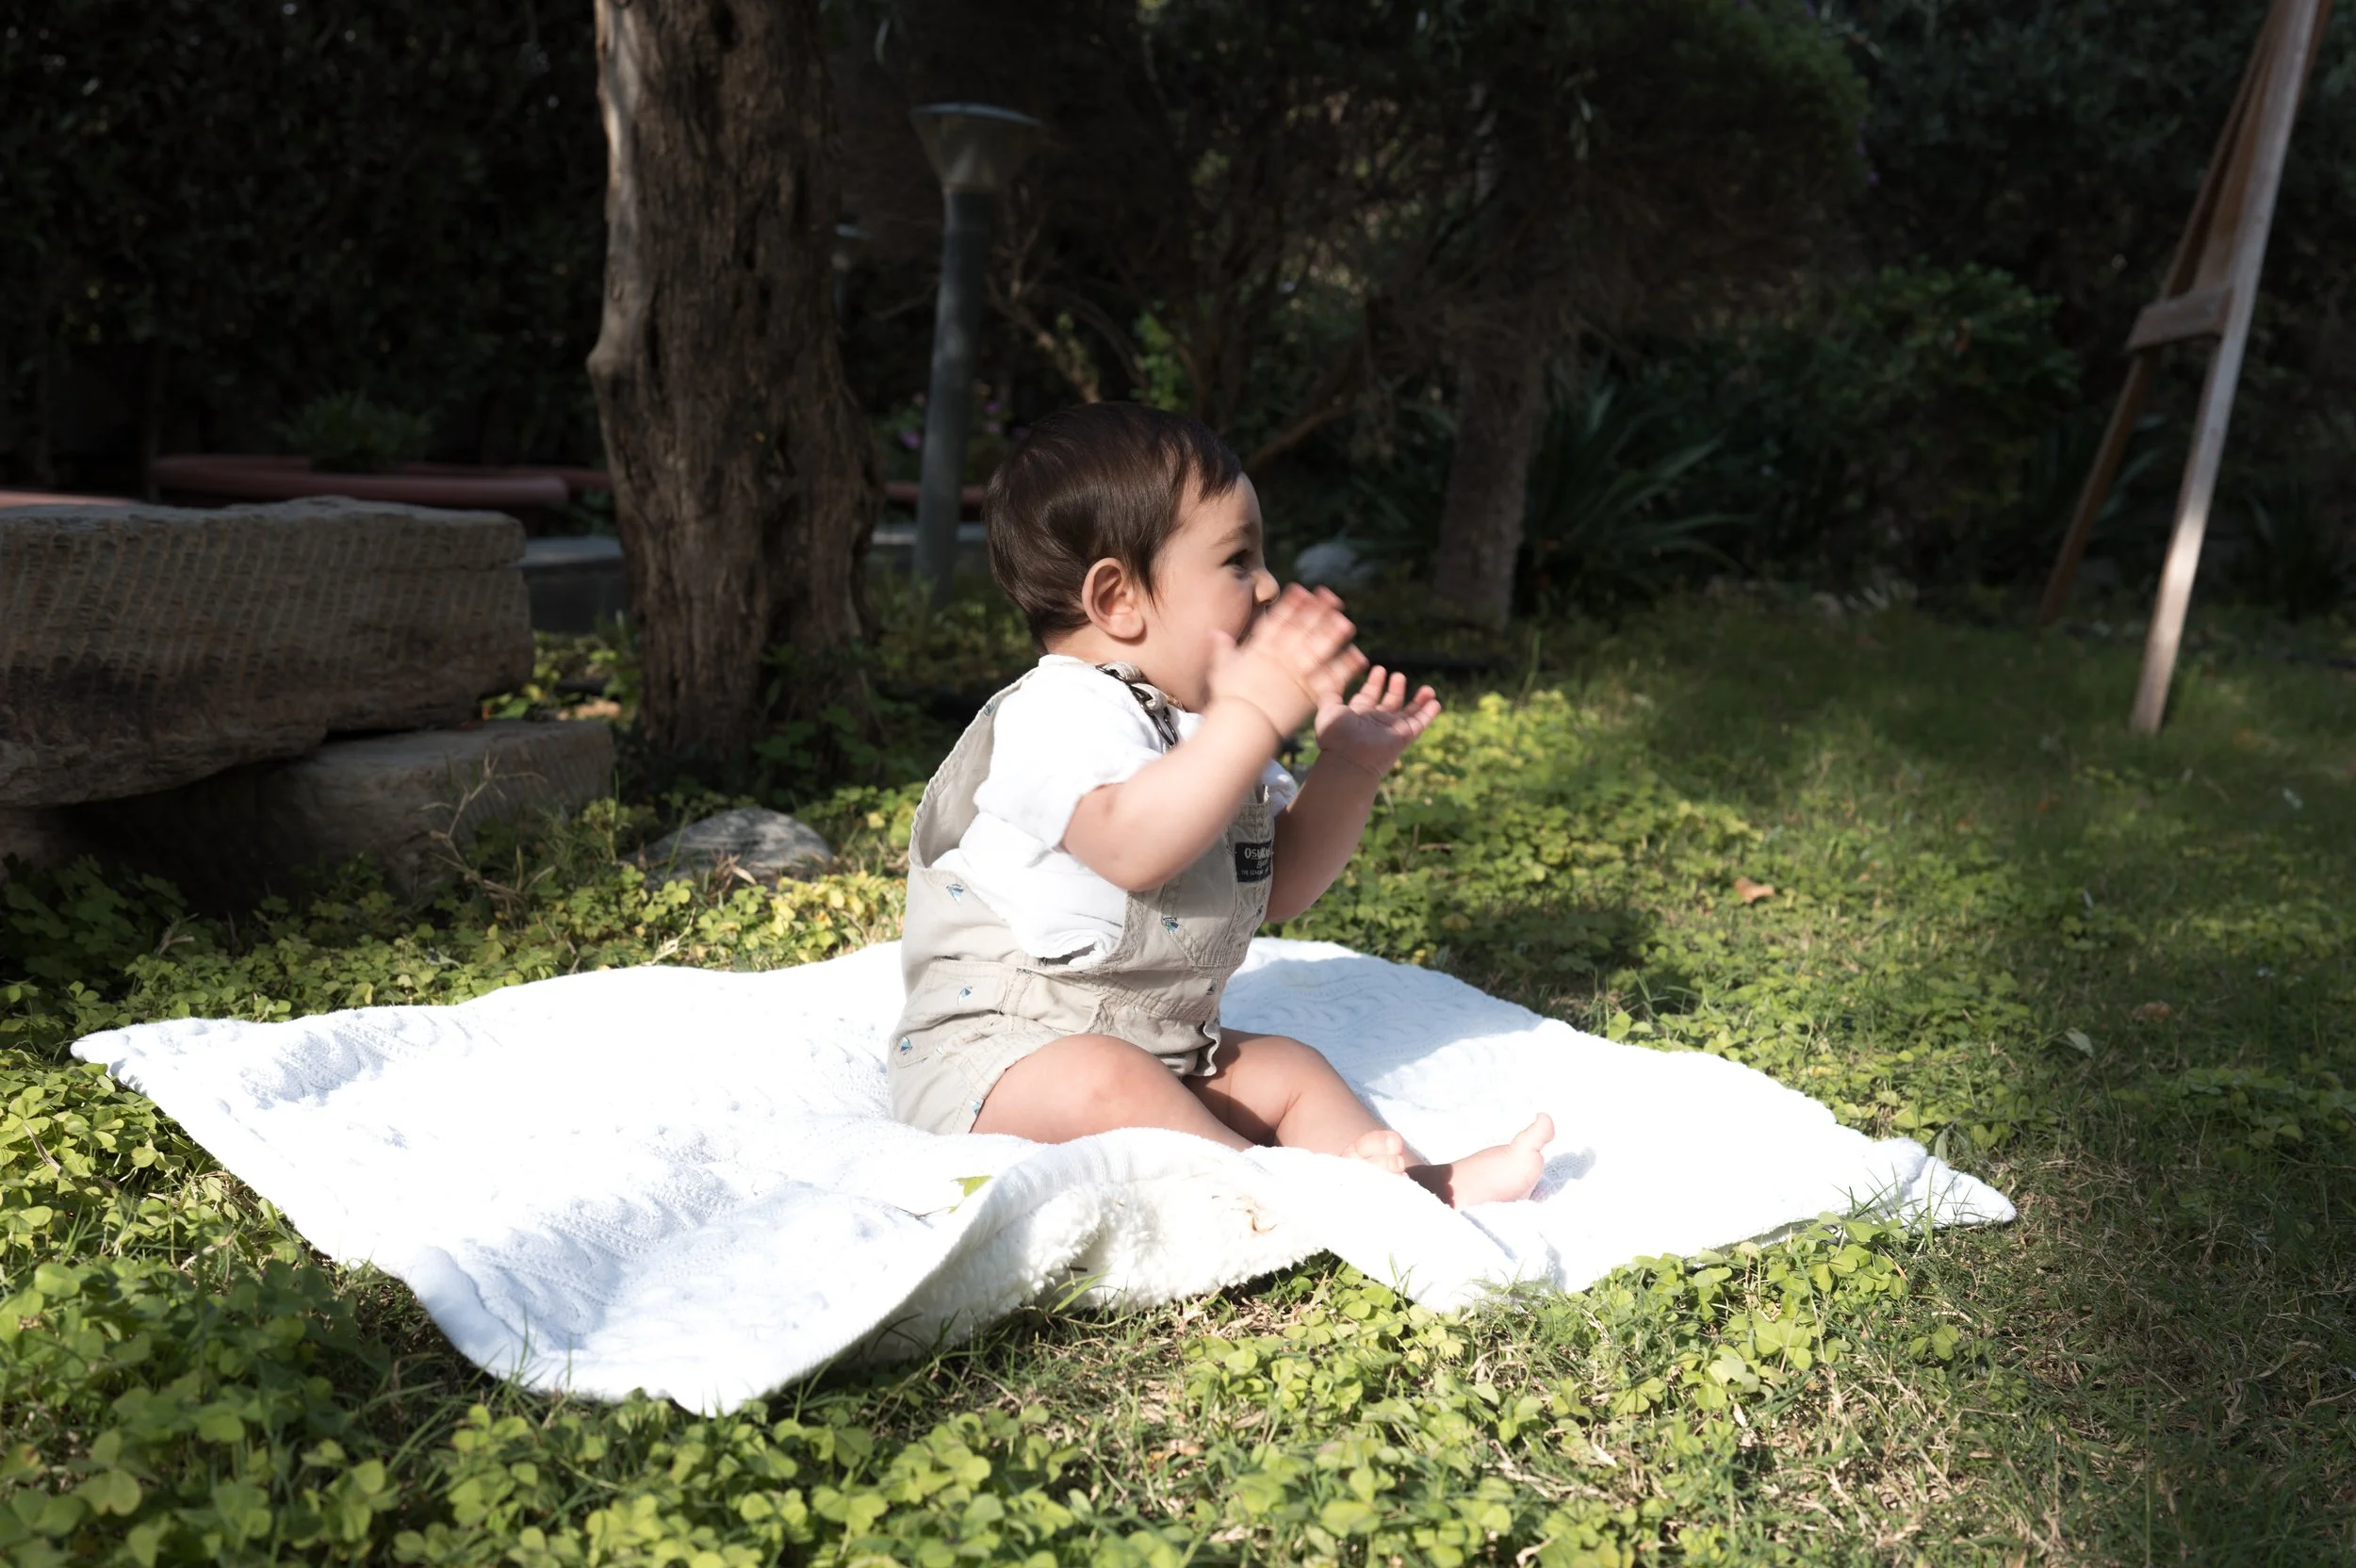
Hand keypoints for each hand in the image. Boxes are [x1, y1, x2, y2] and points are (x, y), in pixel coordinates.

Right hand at [1209, 584, 1365, 738]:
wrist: (1242, 728)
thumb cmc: (1229, 701)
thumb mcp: (1221, 670)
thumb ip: (1222, 650)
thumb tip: (1215, 633)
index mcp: (1261, 649)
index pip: (1279, 621)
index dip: (1292, 604)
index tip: (1303, 590)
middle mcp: (1281, 658)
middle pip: (1304, 630)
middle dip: (1319, 613)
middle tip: (1335, 599)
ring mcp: (1297, 675)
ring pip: (1319, 650)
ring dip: (1334, 636)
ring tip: (1348, 624)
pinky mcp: (1309, 695)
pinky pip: (1331, 678)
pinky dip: (1345, 668)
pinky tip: (1358, 658)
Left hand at [1312, 666, 1440, 777]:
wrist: (1348, 758)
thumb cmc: (1336, 735)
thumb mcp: (1328, 709)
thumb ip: (1330, 693)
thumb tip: (1332, 679)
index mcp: (1358, 715)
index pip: (1368, 696)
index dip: (1374, 683)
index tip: (1379, 669)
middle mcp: (1375, 722)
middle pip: (1390, 703)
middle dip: (1395, 689)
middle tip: (1398, 675)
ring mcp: (1391, 730)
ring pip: (1408, 713)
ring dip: (1418, 700)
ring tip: (1427, 688)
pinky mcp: (1404, 736)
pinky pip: (1419, 724)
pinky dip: (1428, 714)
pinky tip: (1435, 702)